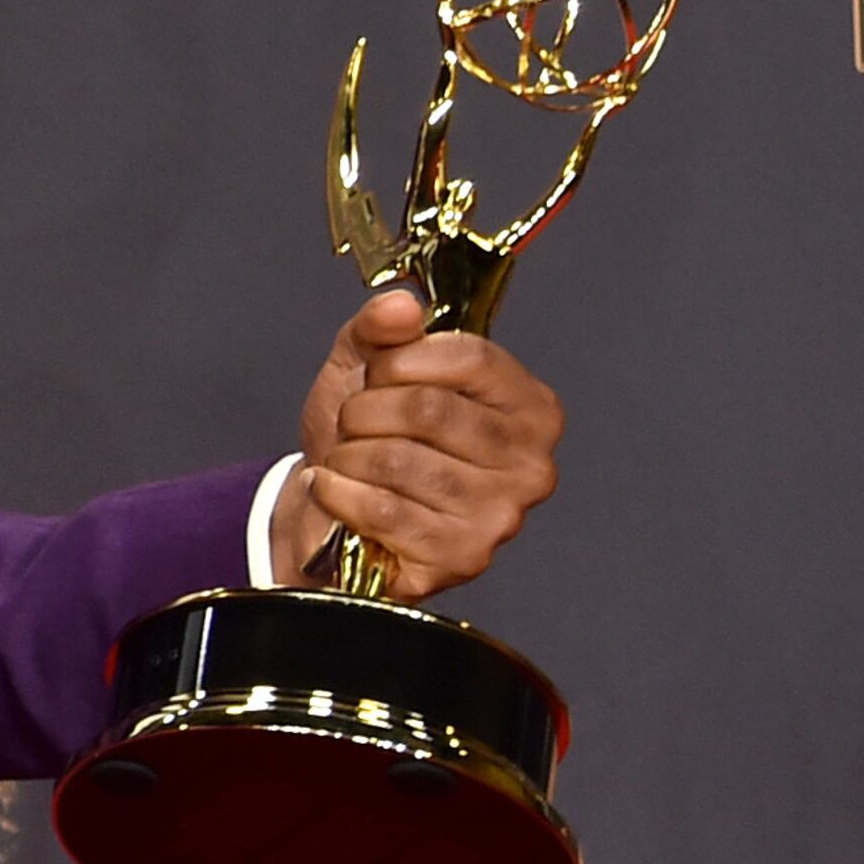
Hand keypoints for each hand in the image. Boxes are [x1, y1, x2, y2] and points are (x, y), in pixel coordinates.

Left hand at [268, 288, 563, 601]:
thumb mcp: (367, 364)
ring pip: (401, 460)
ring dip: (350, 454)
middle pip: (430, 409)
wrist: (333, 510)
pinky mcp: (461, 557)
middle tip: (352, 422)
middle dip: (366, 410)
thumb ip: (380, 325)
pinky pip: (384, 509)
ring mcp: (501, 516)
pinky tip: (333, 488)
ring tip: (346, 458)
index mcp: (529, 407)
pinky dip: (340, 492)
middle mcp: (531, 464)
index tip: (376, 371)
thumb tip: (403, 306)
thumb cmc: (368, 436)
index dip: (404, 359)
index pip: (471, 357)